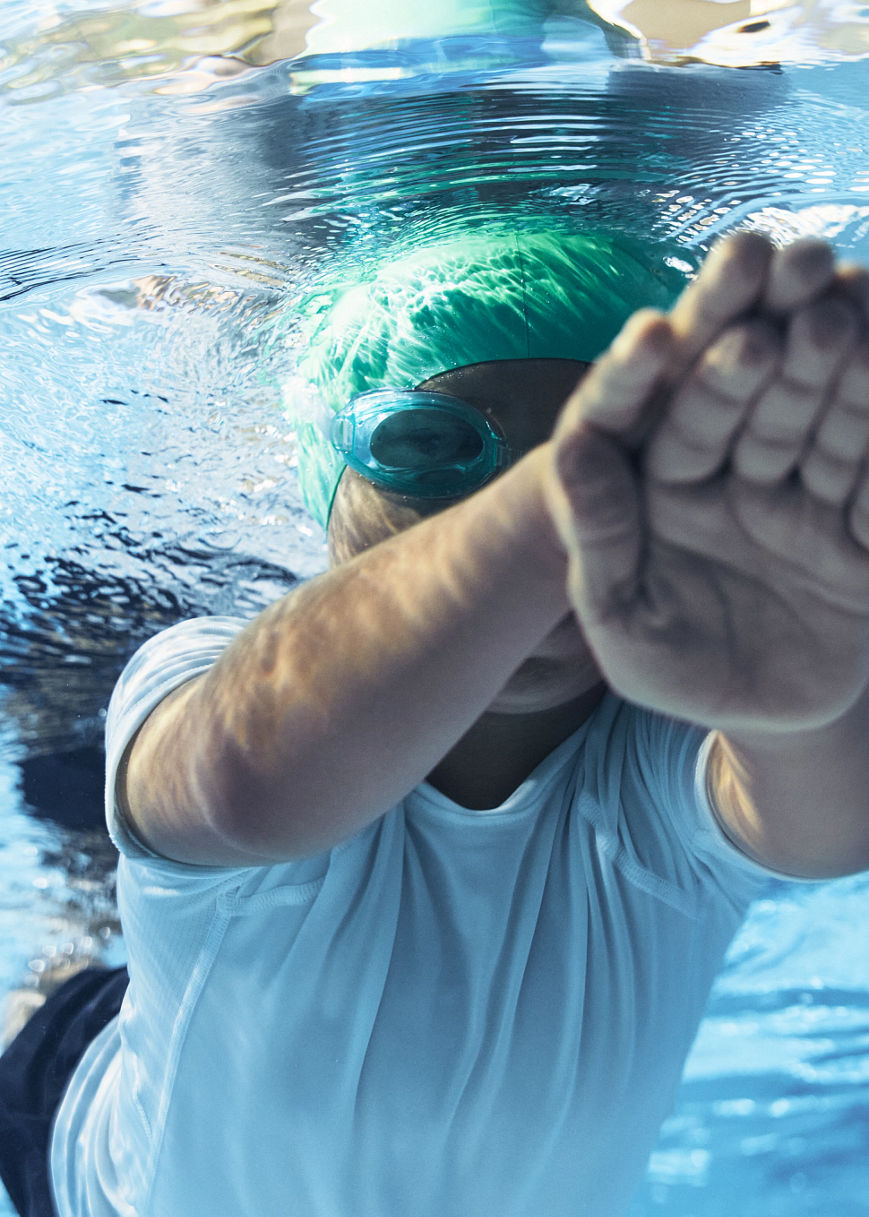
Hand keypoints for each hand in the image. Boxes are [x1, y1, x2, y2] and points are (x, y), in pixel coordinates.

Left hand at [547, 233, 868, 731]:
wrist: (763, 716)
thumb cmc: (668, 669)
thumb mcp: (620, 617)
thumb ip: (597, 537)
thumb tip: (569, 449)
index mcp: (672, 487)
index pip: (688, 422)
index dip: (706, 378)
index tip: (731, 332)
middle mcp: (742, 476)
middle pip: (768, 402)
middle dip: (789, 343)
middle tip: (807, 272)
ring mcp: (809, 496)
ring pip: (835, 425)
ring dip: (852, 369)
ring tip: (859, 308)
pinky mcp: (863, 529)